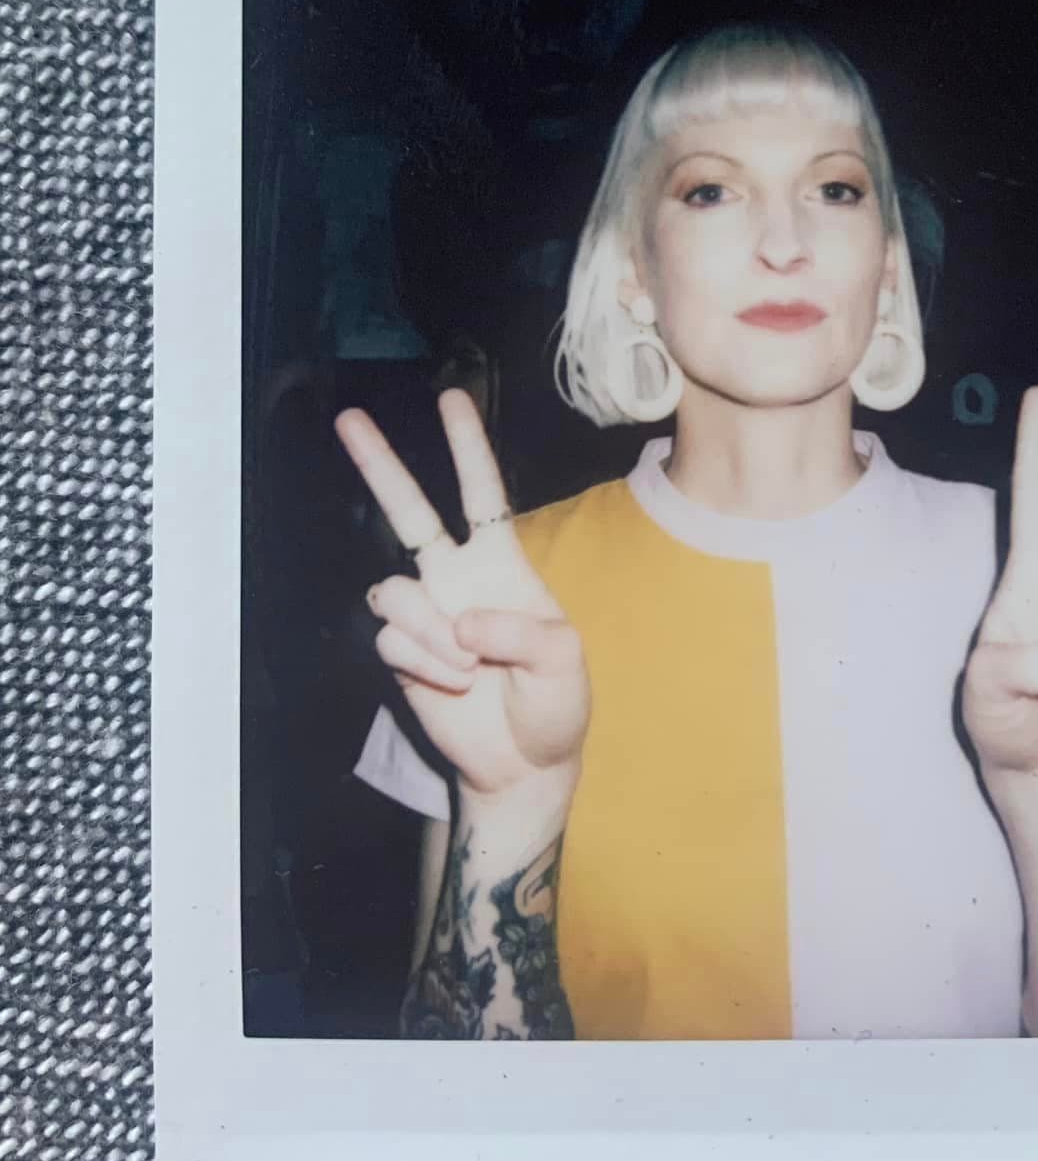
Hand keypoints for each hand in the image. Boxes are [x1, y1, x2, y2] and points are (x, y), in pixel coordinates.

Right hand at [334, 389, 590, 799]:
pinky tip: (453, 684)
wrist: (524, 762)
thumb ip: (524, 632)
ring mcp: (424, 615)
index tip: (450, 398)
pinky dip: (424, 663)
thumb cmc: (555, 705)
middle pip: (408, 511)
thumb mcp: (564, 663)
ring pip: (393, 591)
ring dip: (430, 633)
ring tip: (468, 668)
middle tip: (349, 420)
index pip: (482, 494)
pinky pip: (391, 640)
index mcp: (502, 566)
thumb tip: (463, 620)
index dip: (467, 448)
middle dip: (379, 465)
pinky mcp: (401, 654)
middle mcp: (456, 579)